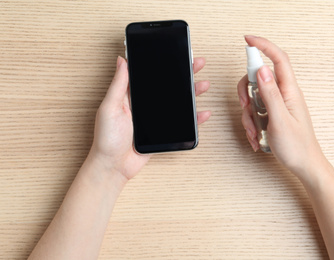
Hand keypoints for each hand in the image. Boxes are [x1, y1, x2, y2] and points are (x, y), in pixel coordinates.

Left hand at [90, 56, 210, 180]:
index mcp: (131, 95)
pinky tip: (202, 112)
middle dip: (184, 74)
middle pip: (168, 85)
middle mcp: (145, 104)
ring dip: (192, 93)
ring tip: (203, 85)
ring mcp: (155, 118)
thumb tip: (121, 60)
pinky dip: (193, 118)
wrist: (114, 166)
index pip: (150, 75)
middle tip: (197, 64)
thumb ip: (118, 85)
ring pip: (177, 102)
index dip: (164, 63)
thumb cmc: (106, 138)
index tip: (176, 53)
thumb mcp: (109, 107)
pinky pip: (181, 122)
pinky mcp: (162, 132)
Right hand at [238, 36, 325, 179]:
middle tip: (246, 107)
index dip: (263, 46)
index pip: (278, 59)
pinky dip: (250, 124)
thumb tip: (262, 70)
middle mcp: (283, 94)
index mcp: (289, 91)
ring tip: (254, 132)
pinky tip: (256, 137)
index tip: (247, 40)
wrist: (304, 165)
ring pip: (253, 97)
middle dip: (245, 93)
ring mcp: (276, 104)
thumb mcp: (280, 120)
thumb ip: (270, 94)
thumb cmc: (297, 146)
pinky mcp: (271, 114)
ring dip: (247, 115)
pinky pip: (254, 111)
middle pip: (258, 78)